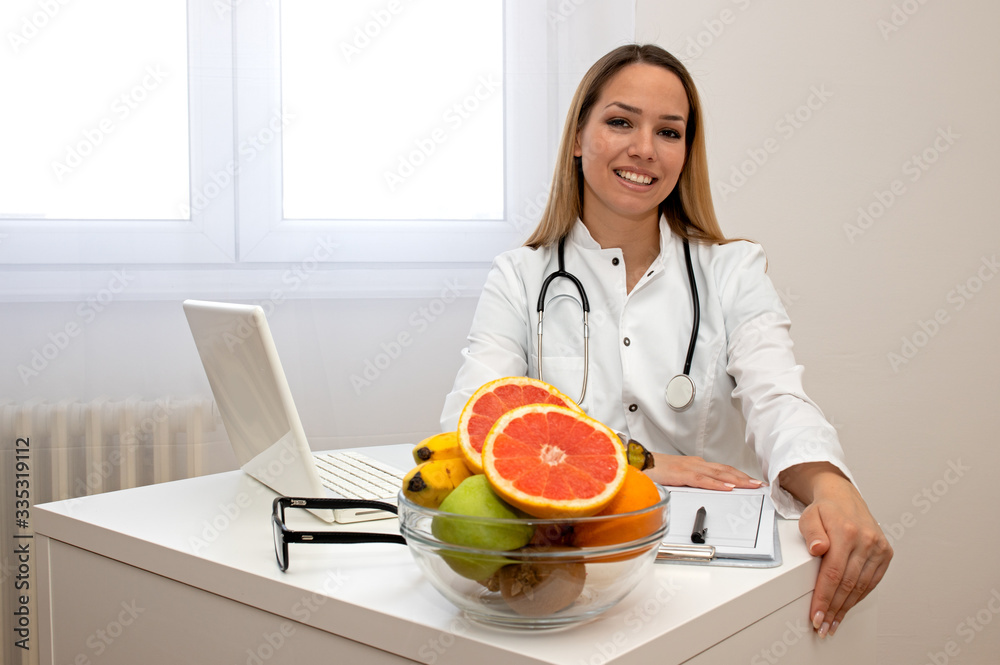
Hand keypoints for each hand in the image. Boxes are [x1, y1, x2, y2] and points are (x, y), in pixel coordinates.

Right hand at [644, 452, 763, 489]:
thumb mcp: (677, 478)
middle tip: (760, 484)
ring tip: (751, 485)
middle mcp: (696, 464)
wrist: (637, 462)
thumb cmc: (655, 470)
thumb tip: (704, 492)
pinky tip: (728, 487)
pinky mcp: (681, 474)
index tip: (753, 482)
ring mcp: (689, 468)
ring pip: (718, 474)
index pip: (722, 470)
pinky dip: (717, 484)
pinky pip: (702, 480)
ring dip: (737, 479)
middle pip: (725, 470)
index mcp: (695, 465)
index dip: (739, 475)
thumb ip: (691, 483)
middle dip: (745, 477)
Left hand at [784, 464, 892, 637]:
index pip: (833, 573)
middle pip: (848, 583)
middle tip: (822, 626)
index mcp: (846, 531)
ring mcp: (878, 548)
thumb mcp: (808, 516)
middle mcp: (866, 540)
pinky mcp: (886, 553)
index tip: (816, 615)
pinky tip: (847, 608)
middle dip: (834, 608)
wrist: (844, 497)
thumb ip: (811, 532)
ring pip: (861, 586)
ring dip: (846, 608)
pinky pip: (872, 582)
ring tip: (833, 623)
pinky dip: (859, 597)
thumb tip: (818, 548)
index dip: (824, 598)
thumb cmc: (824, 510)